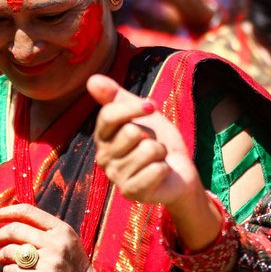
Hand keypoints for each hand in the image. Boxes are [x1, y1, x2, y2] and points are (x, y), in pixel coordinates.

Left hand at [0, 204, 96, 271]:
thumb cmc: (74, 268)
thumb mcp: (67, 242)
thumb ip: (46, 231)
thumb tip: (15, 222)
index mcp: (61, 230)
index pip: (29, 212)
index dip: (8, 212)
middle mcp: (55, 243)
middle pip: (15, 230)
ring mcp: (49, 262)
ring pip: (12, 251)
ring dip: (0, 255)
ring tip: (0, 259)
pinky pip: (13, 271)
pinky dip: (7, 271)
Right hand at [88, 74, 200, 209]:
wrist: (178, 171)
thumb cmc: (158, 140)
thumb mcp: (140, 112)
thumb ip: (116, 96)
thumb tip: (91, 79)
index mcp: (102, 136)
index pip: (109, 115)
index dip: (134, 108)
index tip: (152, 106)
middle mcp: (103, 157)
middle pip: (130, 132)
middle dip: (151, 136)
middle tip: (152, 145)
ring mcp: (116, 177)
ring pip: (147, 151)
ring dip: (160, 152)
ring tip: (156, 159)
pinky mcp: (131, 192)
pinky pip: (155, 170)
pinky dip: (164, 169)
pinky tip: (160, 174)